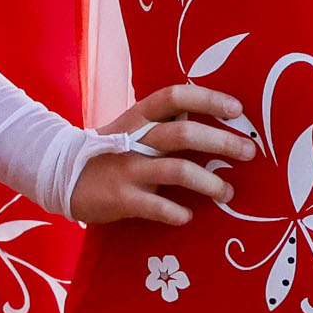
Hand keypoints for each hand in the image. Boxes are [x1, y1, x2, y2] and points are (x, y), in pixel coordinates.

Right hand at [72, 82, 256, 226]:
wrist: (63, 176)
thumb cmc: (110, 152)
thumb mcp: (133, 129)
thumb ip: (165, 123)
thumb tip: (207, 116)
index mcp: (138, 117)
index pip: (174, 96)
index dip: (207, 98)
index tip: (237, 109)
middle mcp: (135, 139)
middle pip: (183, 133)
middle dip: (222, 142)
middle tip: (250, 152)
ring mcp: (128, 168)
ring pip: (177, 170)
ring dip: (210, 183)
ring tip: (227, 193)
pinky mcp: (122, 197)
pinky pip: (158, 207)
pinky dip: (178, 213)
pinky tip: (186, 216)